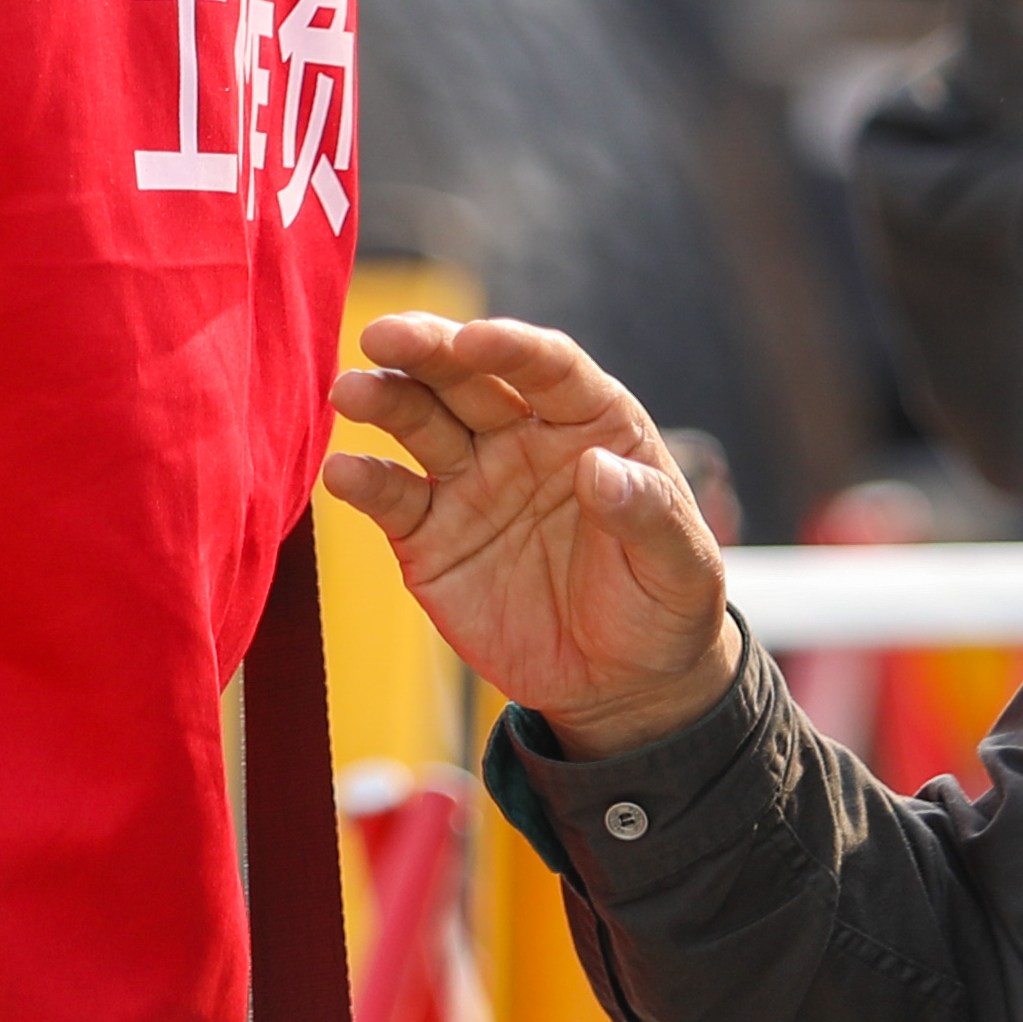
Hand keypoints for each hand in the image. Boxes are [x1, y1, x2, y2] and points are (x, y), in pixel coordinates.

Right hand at [323, 313, 743, 755]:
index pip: (548, 367)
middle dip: (425, 349)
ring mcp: (470, 482)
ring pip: (420, 422)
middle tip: (382, 335)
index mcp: (590, 423)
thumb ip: (648, 515)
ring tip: (350, 392)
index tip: (474, 340)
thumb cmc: (663, 609)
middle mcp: (522, 437)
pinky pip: (391, 498)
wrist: (619, 686)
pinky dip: (363, 481)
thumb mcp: (681, 570)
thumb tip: (599, 466)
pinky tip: (341, 472)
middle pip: (468, 376)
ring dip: (384, 400)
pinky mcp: (429, 536)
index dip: (511, 348)